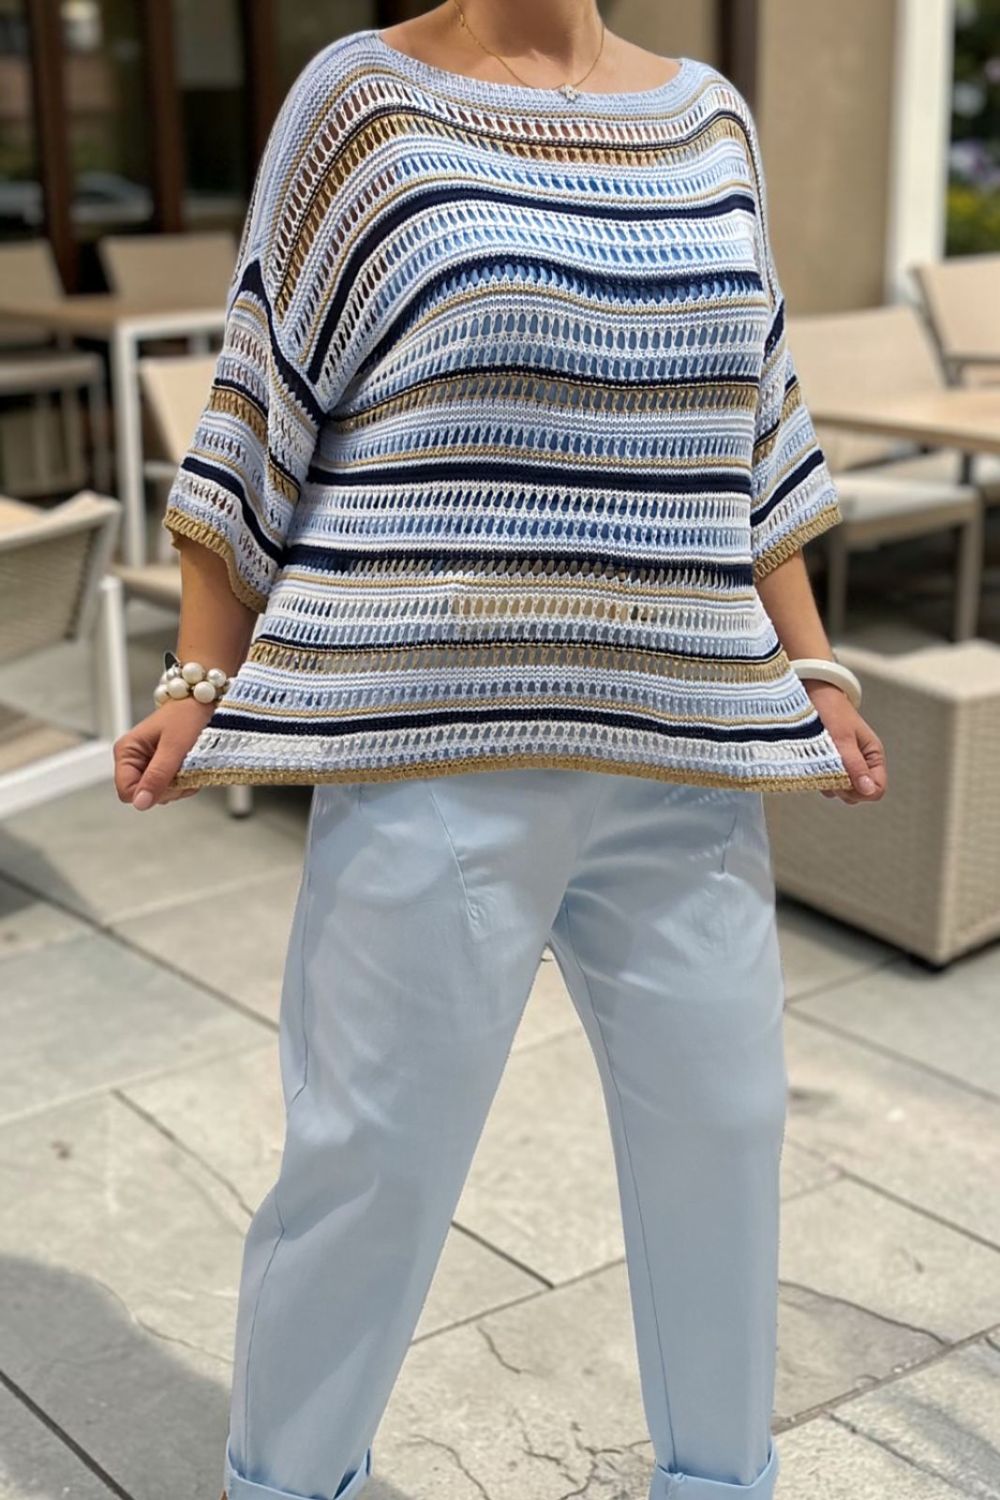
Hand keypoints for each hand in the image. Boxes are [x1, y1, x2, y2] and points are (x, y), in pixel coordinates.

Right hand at [113, 699, 214, 809]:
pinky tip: (192, 766)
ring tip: (190, 763)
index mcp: (127, 752)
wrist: (206, 702)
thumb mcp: (173, 747)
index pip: (127, 791)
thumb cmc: (188, 715)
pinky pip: (172, 788)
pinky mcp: (163, 768)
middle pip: (146, 795)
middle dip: (169, 788)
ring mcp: (149, 765)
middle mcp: (134, 760)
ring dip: (180, 785)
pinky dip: (186, 782)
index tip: (172, 779)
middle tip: (185, 767)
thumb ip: (157, 776)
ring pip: (161, 794)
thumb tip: (140, 803)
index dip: (150, 792)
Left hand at [806, 682, 887, 804]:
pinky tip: (812, 764)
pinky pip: (828, 784)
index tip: (843, 780)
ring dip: (830, 783)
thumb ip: (855, 765)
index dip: (861, 791)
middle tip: (828, 770)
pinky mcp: (829, 765)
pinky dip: (820, 779)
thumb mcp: (842, 738)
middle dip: (844, 788)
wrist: (811, 694)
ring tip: (819, 763)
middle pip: (859, 795)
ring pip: (842, 791)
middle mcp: (862, 763)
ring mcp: (845, 765)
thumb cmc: (830, 711)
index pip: (877, 789)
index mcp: (873, 756)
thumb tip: (868, 791)